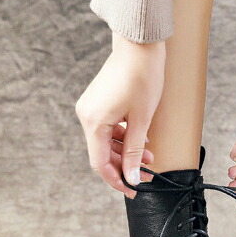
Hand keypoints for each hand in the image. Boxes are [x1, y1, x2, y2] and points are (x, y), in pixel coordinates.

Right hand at [75, 36, 165, 199]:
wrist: (139, 45)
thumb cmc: (142, 78)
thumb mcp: (141, 121)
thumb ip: (134, 153)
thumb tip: (132, 178)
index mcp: (93, 122)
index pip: (100, 164)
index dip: (117, 181)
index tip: (134, 191)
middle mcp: (86, 116)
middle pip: (102, 154)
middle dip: (125, 166)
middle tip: (148, 174)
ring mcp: (90, 108)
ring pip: (106, 142)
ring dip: (126, 152)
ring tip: (150, 156)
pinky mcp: (97, 102)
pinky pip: (107, 129)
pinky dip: (123, 138)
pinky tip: (141, 141)